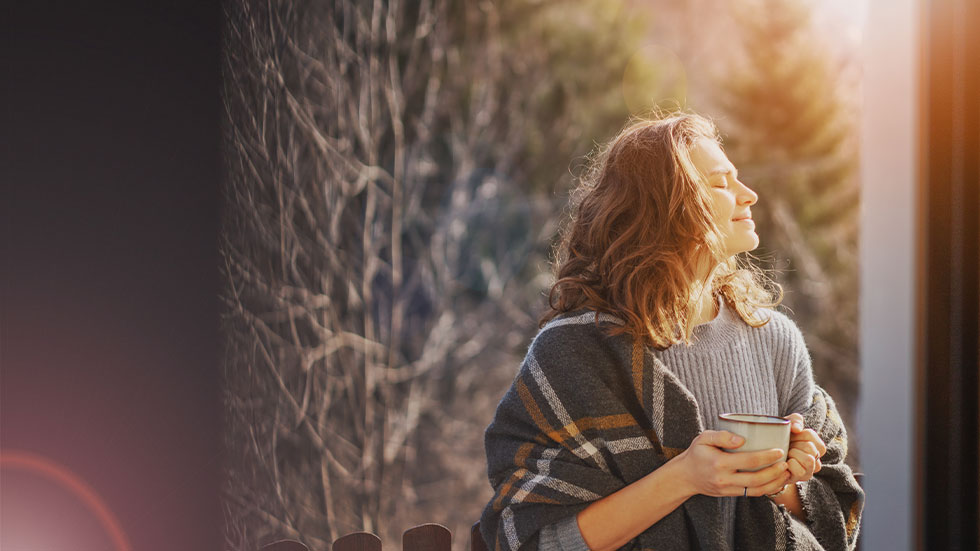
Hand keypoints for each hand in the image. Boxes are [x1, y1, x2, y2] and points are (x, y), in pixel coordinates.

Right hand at [675, 430, 790, 497]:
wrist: (686, 476)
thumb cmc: (697, 453)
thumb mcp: (703, 438)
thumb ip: (721, 436)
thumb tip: (742, 439)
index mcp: (719, 463)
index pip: (748, 460)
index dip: (766, 457)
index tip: (779, 450)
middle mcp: (724, 478)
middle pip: (756, 478)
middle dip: (775, 472)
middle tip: (787, 463)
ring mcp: (728, 489)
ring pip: (756, 490)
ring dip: (774, 483)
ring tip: (786, 473)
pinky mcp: (731, 494)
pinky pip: (752, 494)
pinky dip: (767, 489)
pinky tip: (776, 481)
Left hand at [782, 413, 826, 485]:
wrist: (766, 455)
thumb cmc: (780, 438)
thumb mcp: (787, 424)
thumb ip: (795, 420)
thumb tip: (796, 429)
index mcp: (817, 446)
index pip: (809, 435)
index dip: (796, 435)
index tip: (790, 437)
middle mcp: (817, 460)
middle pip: (809, 447)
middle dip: (794, 445)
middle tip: (787, 447)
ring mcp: (809, 471)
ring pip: (808, 460)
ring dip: (793, 455)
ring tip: (786, 455)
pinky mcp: (800, 479)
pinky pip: (799, 471)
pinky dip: (789, 465)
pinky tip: (783, 463)